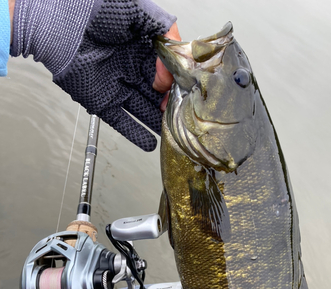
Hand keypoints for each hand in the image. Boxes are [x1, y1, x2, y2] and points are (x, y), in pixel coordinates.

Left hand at [10, 0, 177, 150]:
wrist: (61, 23)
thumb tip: (172, 65)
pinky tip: (150, 143)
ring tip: (172, 133)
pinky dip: (136, 134)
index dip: (173, 82)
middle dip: (169, 105)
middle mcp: (130, 70)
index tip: (179, 87)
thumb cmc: (94, 10)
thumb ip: (164, 31)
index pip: (165, 72)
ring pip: (143, 111)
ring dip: (157, 123)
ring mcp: (117, 88)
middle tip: (180, 114)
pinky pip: (122, 122)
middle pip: (156, 94)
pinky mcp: (102, 102)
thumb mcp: (139, 12)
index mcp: (141, 49)